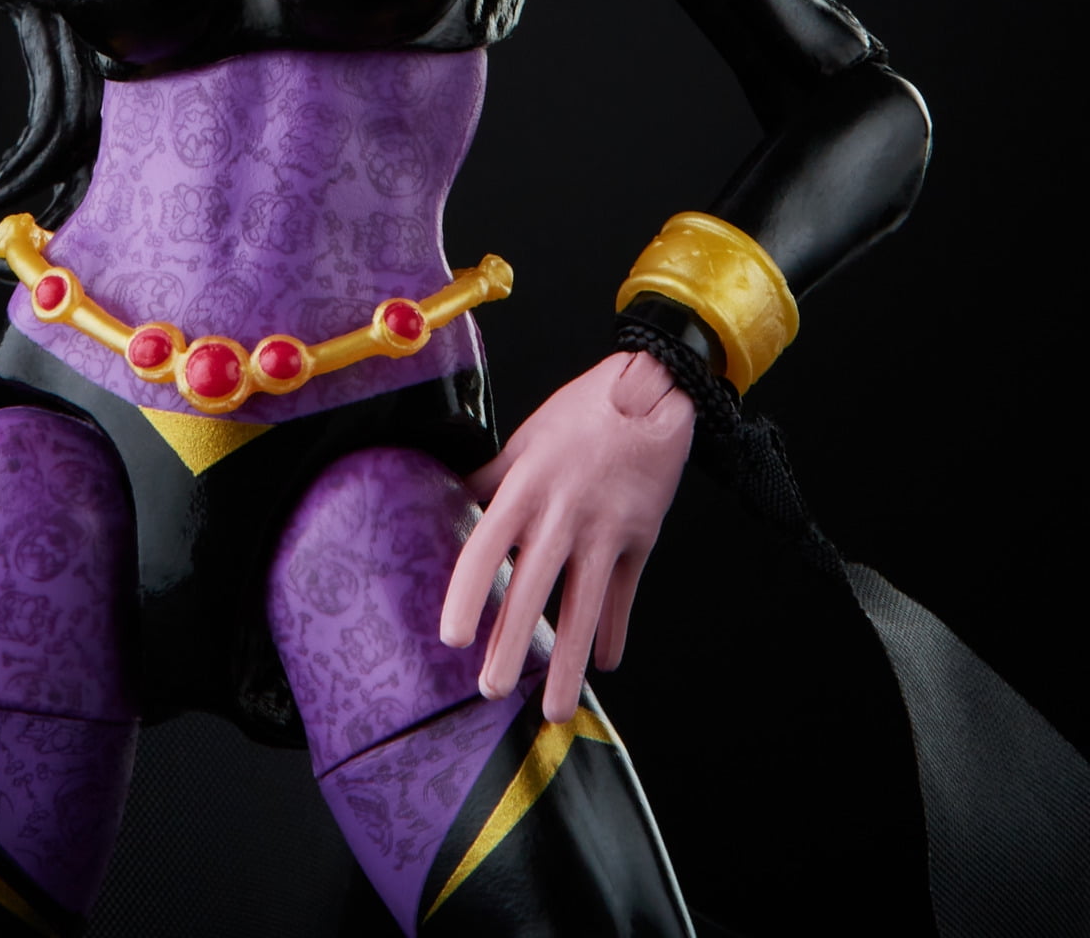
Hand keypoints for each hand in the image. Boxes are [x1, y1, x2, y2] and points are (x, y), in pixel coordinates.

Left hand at [440, 351, 693, 722]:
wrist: (651, 394)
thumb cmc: (581, 413)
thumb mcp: (525, 437)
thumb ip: (492, 476)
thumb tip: (455, 500)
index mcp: (525, 487)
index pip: (486, 549)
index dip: (468, 595)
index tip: (452, 637)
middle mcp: (562, 515)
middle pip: (532, 590)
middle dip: (511, 645)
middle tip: (490, 690)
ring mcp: (604, 531)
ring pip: (583, 609)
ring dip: (568, 663)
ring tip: (553, 708)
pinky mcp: (640, 539)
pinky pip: (624, 596)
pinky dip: (615, 631)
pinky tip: (605, 662)